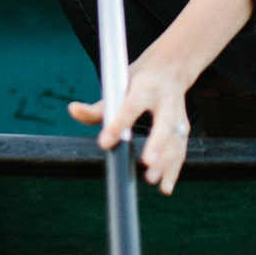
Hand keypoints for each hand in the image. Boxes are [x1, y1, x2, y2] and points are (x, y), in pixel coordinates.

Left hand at [68, 50, 191, 195]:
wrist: (172, 65)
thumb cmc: (138, 78)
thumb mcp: (119, 83)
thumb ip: (97, 105)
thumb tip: (72, 110)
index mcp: (145, 86)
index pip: (131, 106)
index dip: (118, 124)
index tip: (105, 143)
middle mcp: (165, 100)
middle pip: (164, 124)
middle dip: (157, 144)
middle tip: (146, 162)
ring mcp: (178, 114)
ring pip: (176, 139)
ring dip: (167, 161)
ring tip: (152, 181)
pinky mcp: (183, 127)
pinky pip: (180, 149)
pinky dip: (174, 169)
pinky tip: (165, 188)